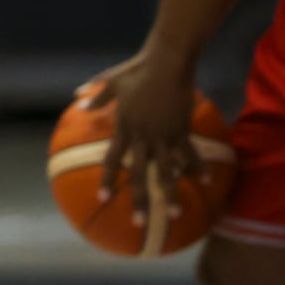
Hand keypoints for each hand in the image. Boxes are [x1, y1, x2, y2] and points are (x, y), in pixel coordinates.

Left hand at [82, 49, 198, 220]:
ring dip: (170, 193)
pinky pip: (191, 153)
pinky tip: (206, 181)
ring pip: (167, 171)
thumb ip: (96, 96)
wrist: (167, 62)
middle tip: (138, 222)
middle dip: (138, 200)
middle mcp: (143, 137)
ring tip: (173, 214)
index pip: (111, 160)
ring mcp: (165, 135)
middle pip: (139, 175)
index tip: (101, 198)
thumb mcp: (111, 82)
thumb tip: (78, 99)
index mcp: (124, 128)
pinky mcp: (183, 130)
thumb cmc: (138, 69)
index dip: (107, 180)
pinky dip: (197, 167)